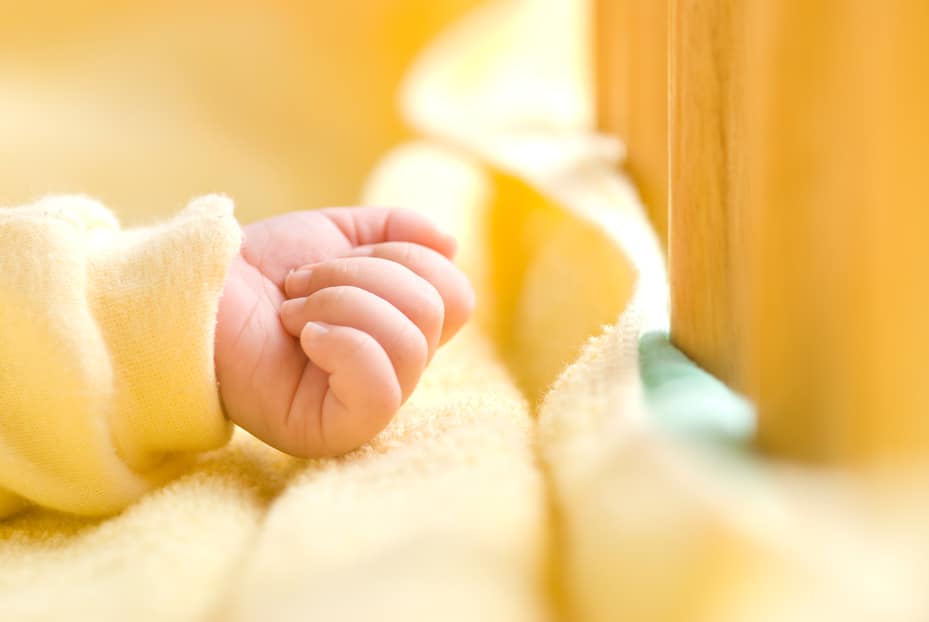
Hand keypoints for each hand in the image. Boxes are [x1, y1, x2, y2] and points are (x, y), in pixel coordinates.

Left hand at [215, 208, 473, 457]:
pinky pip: (381, 389)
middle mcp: (395, 371)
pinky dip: (344, 343)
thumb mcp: (337, 236)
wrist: (194, 291)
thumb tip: (450, 245)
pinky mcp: (336, 431)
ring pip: (410, 344)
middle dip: (360, 278)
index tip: (337, 261)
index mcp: (402, 329)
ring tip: (293, 313)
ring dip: (341, 305)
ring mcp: (368, 406)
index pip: (455, 296)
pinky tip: (305, 337)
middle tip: (302, 289)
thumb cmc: (259, 269)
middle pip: (434, 313)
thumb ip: (396, 232)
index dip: (405, 258)